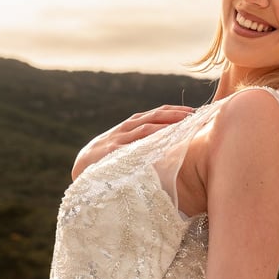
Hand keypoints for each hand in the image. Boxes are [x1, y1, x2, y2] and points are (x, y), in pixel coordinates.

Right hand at [71, 104, 195, 177]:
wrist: (82, 167)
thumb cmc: (106, 160)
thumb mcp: (124, 148)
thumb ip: (140, 145)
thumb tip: (165, 148)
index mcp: (130, 126)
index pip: (155, 114)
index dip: (174, 111)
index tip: (193, 112)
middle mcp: (126, 127)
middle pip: (154, 115)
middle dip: (176, 114)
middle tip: (196, 114)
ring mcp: (120, 138)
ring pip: (147, 126)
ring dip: (168, 123)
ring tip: (186, 124)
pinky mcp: (115, 150)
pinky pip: (135, 142)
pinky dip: (151, 138)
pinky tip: (165, 137)